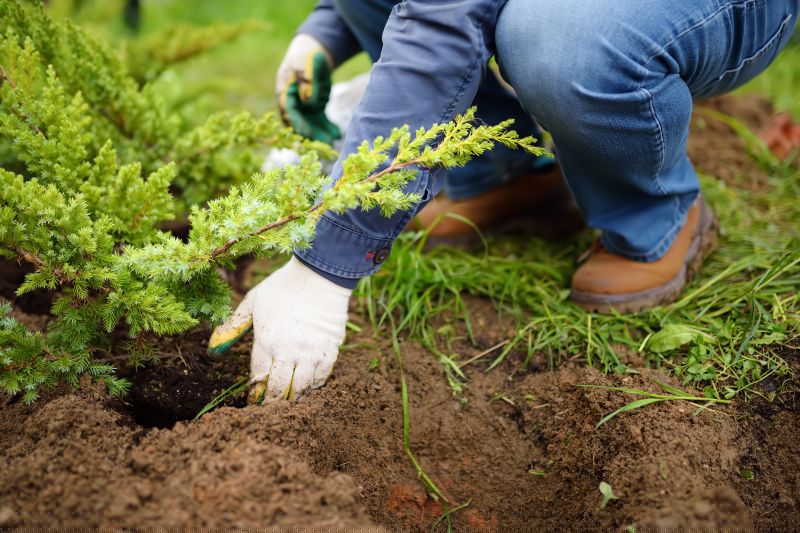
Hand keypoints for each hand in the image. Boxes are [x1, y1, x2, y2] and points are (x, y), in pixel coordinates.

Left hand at [208, 257, 350, 403]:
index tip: (253, 400)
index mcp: (266, 341)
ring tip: (287, 399)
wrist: (320, 275)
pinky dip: (313, 385)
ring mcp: (311, 352)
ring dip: (293, 397)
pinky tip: (307, 385)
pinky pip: (322, 377)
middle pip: (279, 389)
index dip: (254, 394)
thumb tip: (212, 350)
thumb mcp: (253, 303)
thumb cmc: (283, 287)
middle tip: (269, 407)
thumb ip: (233, 327)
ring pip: (301, 388)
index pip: (258, 379)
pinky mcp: (330, 350)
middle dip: (272, 402)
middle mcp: (289, 351)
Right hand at [276, 33, 340, 144]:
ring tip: (333, 141)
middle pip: (299, 123)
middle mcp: (292, 103)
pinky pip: (320, 121)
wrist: (313, 54)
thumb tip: (307, 99)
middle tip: (325, 144)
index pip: (288, 111)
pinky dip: (328, 128)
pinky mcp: (314, 109)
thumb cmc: (306, 56)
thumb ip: (306, 80)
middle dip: (311, 135)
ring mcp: (303, 108)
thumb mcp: (305, 63)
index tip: (307, 133)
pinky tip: (337, 133)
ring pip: (310, 125)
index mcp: (285, 91)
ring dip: (321, 134)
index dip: (296, 123)